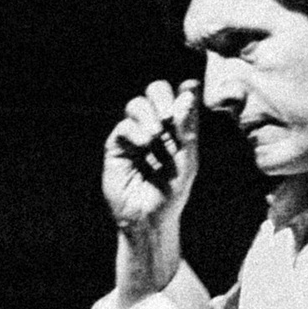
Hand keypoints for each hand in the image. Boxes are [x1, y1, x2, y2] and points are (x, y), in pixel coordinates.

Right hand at [103, 79, 199, 234]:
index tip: (190, 88)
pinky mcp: (117, 146)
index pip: (181, 96)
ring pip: (137, 104)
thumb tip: (187, 94)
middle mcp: (157, 127)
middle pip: (156, 91)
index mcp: (178, 129)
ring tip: (155, 137)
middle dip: (162, 97)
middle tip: (168, 117)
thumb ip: (187, 129)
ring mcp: (135, 134)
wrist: (148, 220)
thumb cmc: (171, 194)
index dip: (185, 89)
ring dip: (148, 115)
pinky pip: (123, 126)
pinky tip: (144, 145)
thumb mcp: (187, 162)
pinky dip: (135, 131)